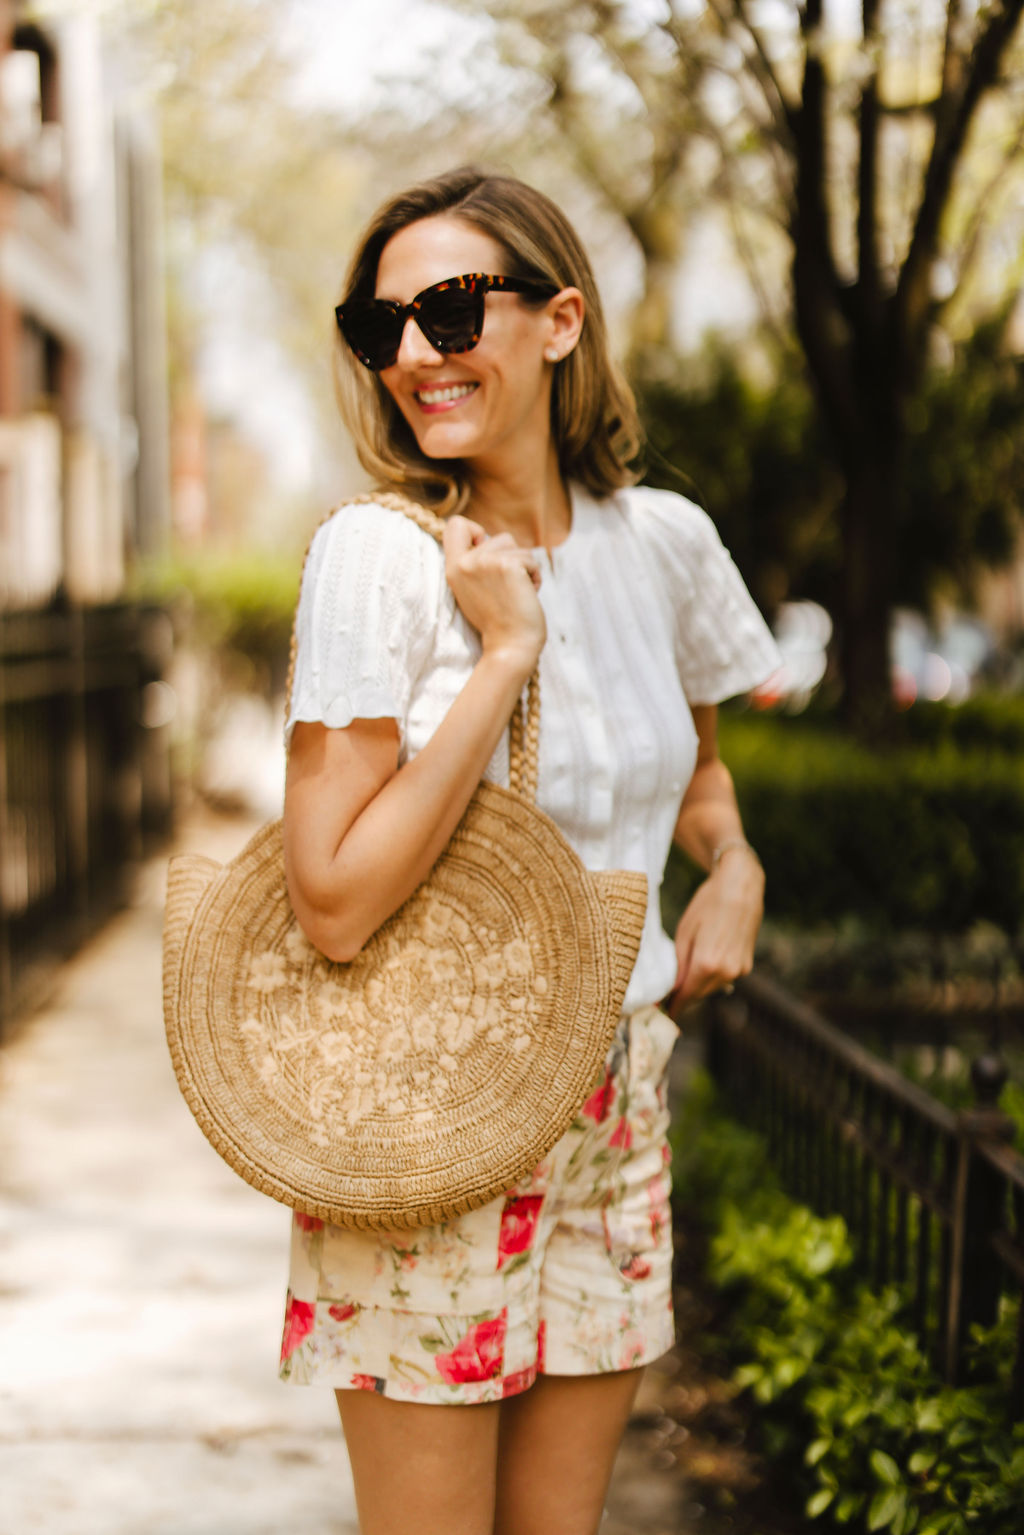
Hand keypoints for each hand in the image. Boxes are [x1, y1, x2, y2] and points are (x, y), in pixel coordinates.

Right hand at [443, 516, 545, 671]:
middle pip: (499, 536)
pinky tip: (527, 594)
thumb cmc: (498, 622)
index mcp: (454, 568)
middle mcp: (465, 563)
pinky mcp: (507, 565)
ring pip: (517, 546)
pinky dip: (535, 576)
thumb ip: (475, 564)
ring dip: (525, 567)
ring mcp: (485, 562)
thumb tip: (487, 538)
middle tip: (507, 587)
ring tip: (517, 592)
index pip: (456, 524)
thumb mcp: (473, 589)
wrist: (510, 647)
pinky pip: (531, 559)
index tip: (486, 555)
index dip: (476, 531)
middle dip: (512, 558)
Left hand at [669, 850, 763, 1009]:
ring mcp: (739, 970)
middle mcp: (726, 972)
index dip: (673, 1006)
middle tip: (667, 997)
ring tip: (682, 980)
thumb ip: (679, 965)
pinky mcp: (746, 964)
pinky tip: (702, 966)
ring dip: (698, 987)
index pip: (686, 997)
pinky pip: (724, 978)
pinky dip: (712, 977)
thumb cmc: (707, 904)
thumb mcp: (685, 933)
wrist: (740, 886)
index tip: (661, 1011)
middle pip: (699, 995)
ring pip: (713, 988)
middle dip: (684, 998)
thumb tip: (672, 989)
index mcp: (707, 964)